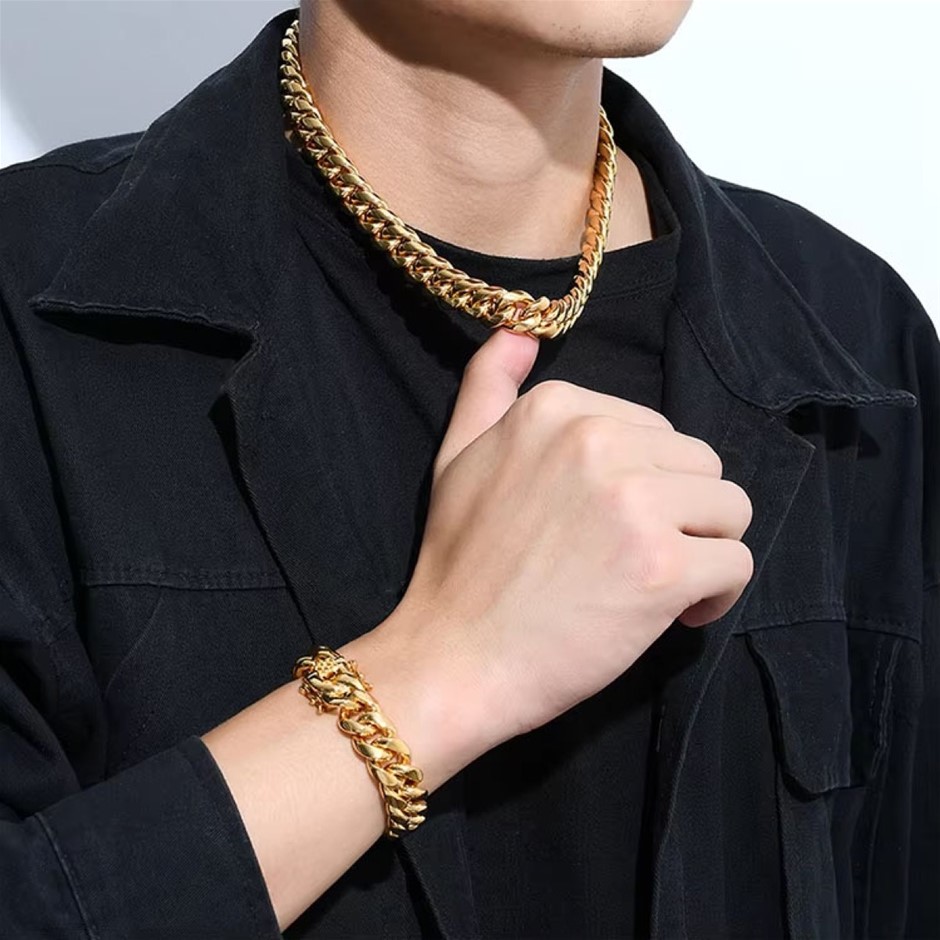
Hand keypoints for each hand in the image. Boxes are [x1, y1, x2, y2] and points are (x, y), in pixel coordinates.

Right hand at [388, 326, 752, 752]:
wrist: (454, 658)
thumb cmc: (459, 563)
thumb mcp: (458, 456)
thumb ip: (489, 387)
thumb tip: (517, 331)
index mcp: (557, 408)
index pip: (658, 431)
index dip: (646, 484)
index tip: (614, 527)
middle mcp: (597, 439)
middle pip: (702, 464)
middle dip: (680, 515)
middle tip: (634, 560)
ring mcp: (632, 501)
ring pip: (730, 509)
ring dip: (704, 550)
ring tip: (657, 585)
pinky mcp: (661, 566)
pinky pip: (738, 564)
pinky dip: (717, 596)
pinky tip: (675, 616)